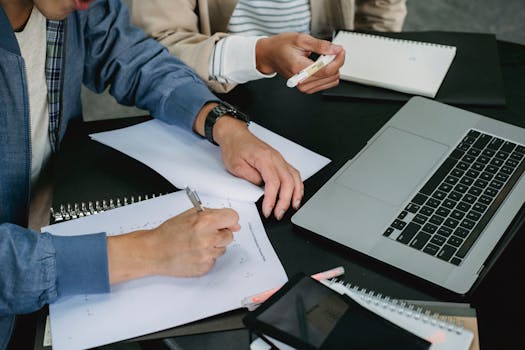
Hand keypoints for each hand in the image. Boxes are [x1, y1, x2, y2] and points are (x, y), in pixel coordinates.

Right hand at [107, 207, 239, 283]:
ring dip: (214, 246)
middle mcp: (208, 238)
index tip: (226, 222)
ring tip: (196, 244)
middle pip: (230, 235)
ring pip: (222, 249)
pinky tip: (194, 253)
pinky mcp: (204, 267)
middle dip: (220, 233)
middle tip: (205, 233)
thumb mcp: (190, 215)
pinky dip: (207, 257)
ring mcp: (207, 255)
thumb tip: (233, 223)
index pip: (233, 217)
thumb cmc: (169, 233)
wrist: (154, 252)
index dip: (229, 220)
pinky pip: (214, 260)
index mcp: (205, 221)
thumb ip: (213, 214)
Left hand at [213, 117, 303, 219]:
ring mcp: (279, 159)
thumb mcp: (236, 166)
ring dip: (296, 194)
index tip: (268, 210)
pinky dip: (297, 185)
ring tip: (292, 207)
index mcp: (264, 158)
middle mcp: (275, 158)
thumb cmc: (234, 147)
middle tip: (279, 213)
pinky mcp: (279, 161)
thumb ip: (250, 178)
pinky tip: (295, 194)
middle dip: (285, 201)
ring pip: (295, 177)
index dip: (272, 199)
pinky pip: (293, 174)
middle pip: (288, 182)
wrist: (235, 135)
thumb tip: (260, 189)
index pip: (273, 182)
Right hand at [256, 32, 344, 93]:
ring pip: (331, 81)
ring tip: (324, 58)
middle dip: (336, 62)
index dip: (338, 59)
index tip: (340, 50)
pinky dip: (328, 74)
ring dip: (333, 68)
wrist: (270, 55)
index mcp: (299, 68)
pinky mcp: (306, 88)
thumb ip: (320, 45)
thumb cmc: (282, 46)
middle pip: (331, 76)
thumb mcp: (301, 39)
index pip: (326, 70)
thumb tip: (336, 49)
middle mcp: (301, 81)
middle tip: (331, 51)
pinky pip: (326, 84)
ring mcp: (304, 86)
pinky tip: (322, 65)